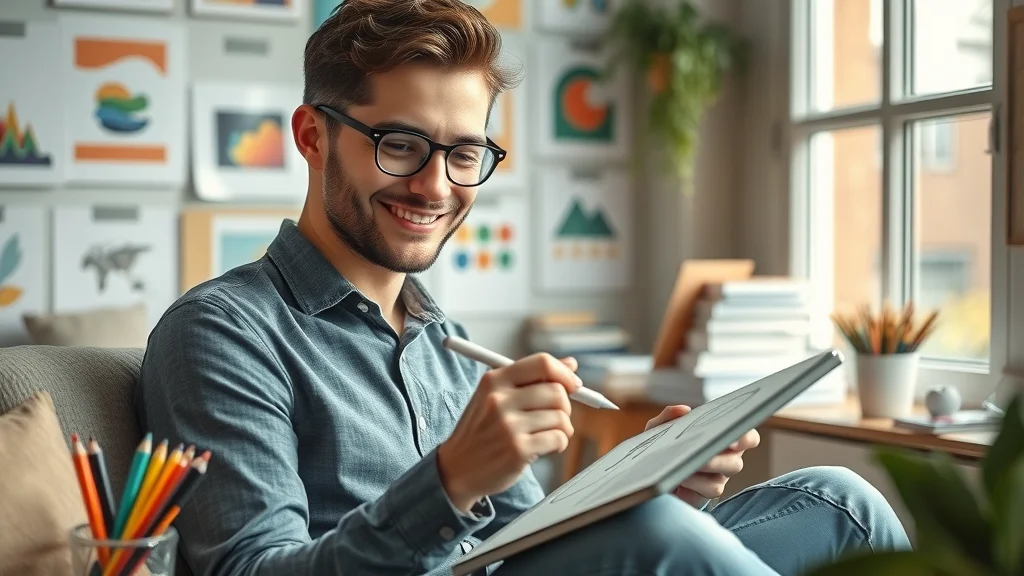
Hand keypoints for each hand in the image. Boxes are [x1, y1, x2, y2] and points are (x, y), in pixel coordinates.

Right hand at [437, 353, 580, 511]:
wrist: (457, 469)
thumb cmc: (482, 431)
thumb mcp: (497, 397)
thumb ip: (532, 379)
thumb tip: (571, 364)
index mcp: (494, 380)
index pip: (542, 363)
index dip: (564, 373)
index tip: (573, 385)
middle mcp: (499, 399)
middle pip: (556, 390)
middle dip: (565, 406)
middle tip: (557, 417)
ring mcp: (508, 425)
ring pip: (560, 417)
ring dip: (563, 428)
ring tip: (549, 435)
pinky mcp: (517, 449)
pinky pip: (558, 438)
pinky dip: (559, 444)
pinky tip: (546, 448)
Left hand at [645, 405, 759, 507]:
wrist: (648, 473)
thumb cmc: (663, 446)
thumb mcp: (660, 428)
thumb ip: (670, 416)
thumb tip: (683, 410)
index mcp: (722, 439)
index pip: (747, 438)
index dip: (746, 438)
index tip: (733, 438)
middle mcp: (725, 461)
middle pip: (736, 463)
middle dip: (719, 459)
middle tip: (703, 454)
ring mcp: (716, 480)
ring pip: (720, 481)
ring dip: (703, 474)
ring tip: (685, 467)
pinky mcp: (703, 496)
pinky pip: (707, 492)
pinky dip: (693, 485)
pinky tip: (679, 478)